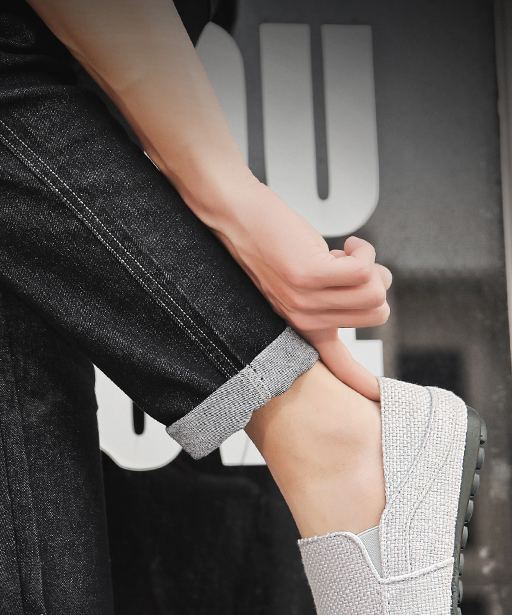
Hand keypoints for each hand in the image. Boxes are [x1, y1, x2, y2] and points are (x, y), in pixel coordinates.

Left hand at [213, 179, 391, 399]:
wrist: (237, 217)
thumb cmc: (273, 243)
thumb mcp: (302, 283)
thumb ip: (332, 298)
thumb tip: (376, 295)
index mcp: (304, 324)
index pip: (337, 364)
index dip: (361, 382)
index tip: (376, 398)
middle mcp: (305, 318)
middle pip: (377, 313)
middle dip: (376, 283)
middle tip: (351, 265)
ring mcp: (306, 299)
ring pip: (374, 293)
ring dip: (370, 264)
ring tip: (344, 253)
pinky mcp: (310, 274)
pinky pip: (364, 270)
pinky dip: (364, 251)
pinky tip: (348, 244)